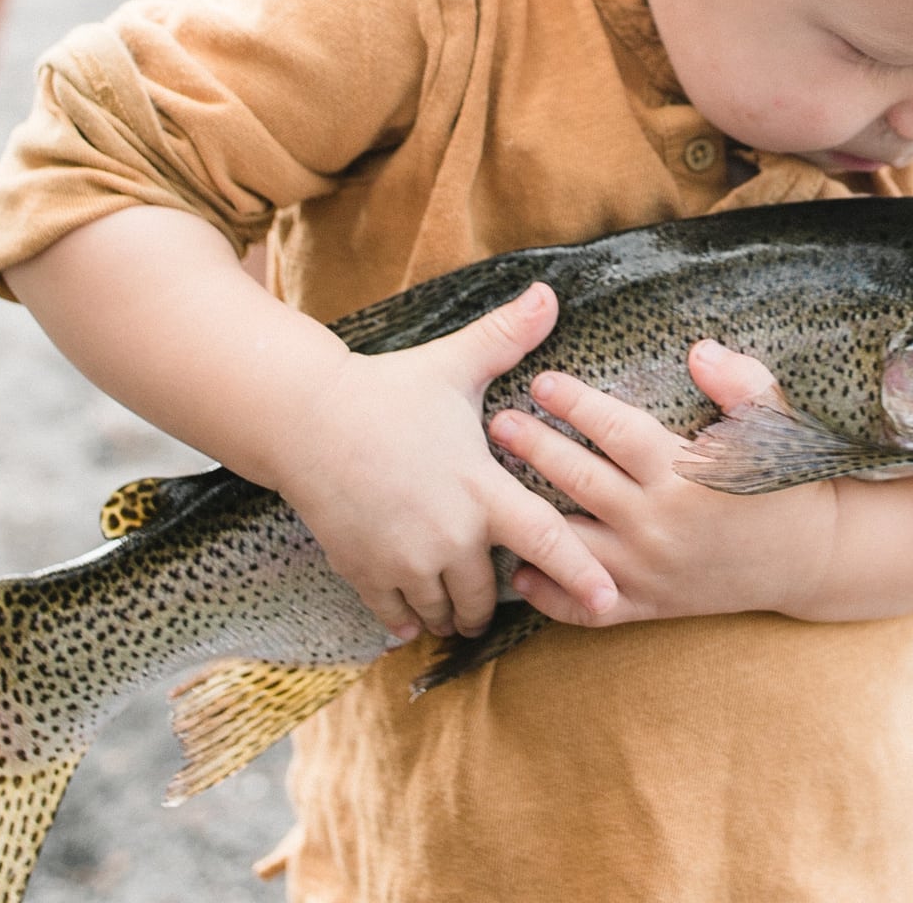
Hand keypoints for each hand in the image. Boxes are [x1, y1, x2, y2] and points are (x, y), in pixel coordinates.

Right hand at [267, 284, 616, 641]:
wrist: (304, 417)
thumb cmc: (387, 389)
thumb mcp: (453, 364)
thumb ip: (507, 337)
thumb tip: (548, 293)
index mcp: (481, 488)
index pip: (546, 539)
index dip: (581, 573)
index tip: (608, 602)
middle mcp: (448, 534)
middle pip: (488, 592)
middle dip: (492, 603)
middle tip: (495, 602)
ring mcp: (404, 557)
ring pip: (443, 609)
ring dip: (452, 612)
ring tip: (456, 611)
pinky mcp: (364, 570)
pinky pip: (395, 613)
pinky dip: (407, 618)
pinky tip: (413, 617)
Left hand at [487, 340, 839, 625]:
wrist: (810, 560)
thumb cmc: (786, 482)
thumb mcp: (777, 423)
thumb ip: (741, 383)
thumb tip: (699, 350)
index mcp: (686, 475)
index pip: (618, 432)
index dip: (576, 404)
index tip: (540, 381)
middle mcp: (660, 524)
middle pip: (582, 481)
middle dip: (535, 449)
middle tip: (496, 424)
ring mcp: (650, 570)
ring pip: (573, 544)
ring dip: (528, 518)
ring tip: (488, 492)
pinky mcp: (650, 604)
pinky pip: (588, 606)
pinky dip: (550, 594)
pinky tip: (519, 571)